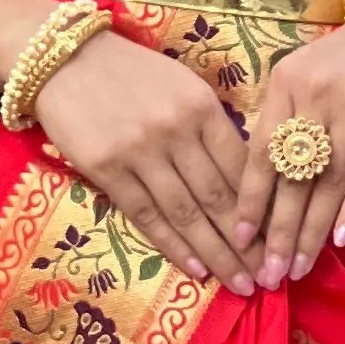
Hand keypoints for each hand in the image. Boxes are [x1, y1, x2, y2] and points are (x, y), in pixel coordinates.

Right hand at [31, 26, 258, 292]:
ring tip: (240, 284)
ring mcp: (140, 151)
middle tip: (269, 277)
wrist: (65, 59)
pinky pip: (147, 216)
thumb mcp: (183, 86)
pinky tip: (197, 271)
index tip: (279, 239)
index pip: (241, 167)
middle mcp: (176, 130)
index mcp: (202, 107)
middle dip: (247, 244)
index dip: (262, 209)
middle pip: (219, 197)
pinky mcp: (106, 169)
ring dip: (217, 255)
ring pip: (187, 214)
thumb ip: (211, 126)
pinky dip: (174, 247)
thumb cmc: (131, 73)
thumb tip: (243, 176)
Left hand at [232, 0, 344, 284]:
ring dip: (313, 229)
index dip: (248, 200)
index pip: (259, 152)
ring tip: (300, 267)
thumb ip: (288, 117)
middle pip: (291, 174)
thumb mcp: (311, 74)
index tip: (238, 240)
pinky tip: (342, 239)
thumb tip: (264, 182)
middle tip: (269, 273)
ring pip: (327, 179)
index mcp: (285, 83)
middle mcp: (313, 91)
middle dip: (278, 230)